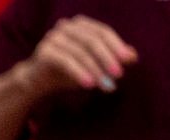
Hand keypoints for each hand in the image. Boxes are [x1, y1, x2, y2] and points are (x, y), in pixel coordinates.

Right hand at [17, 16, 136, 97]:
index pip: (103, 32)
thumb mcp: (93, 65)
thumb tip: (133, 56)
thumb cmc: (66, 71)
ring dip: (95, 69)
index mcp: (80, 24)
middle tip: (118, 74)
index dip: (116, 45)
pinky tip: (88, 85)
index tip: (128, 61)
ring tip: (104, 85)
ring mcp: (54, 37)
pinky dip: (79, 73)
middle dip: (107, 58)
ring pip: (81, 52)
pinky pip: (66, 61)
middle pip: (92, 40)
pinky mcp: (44, 50)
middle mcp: (66, 26)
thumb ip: (111, 58)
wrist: (36, 81)